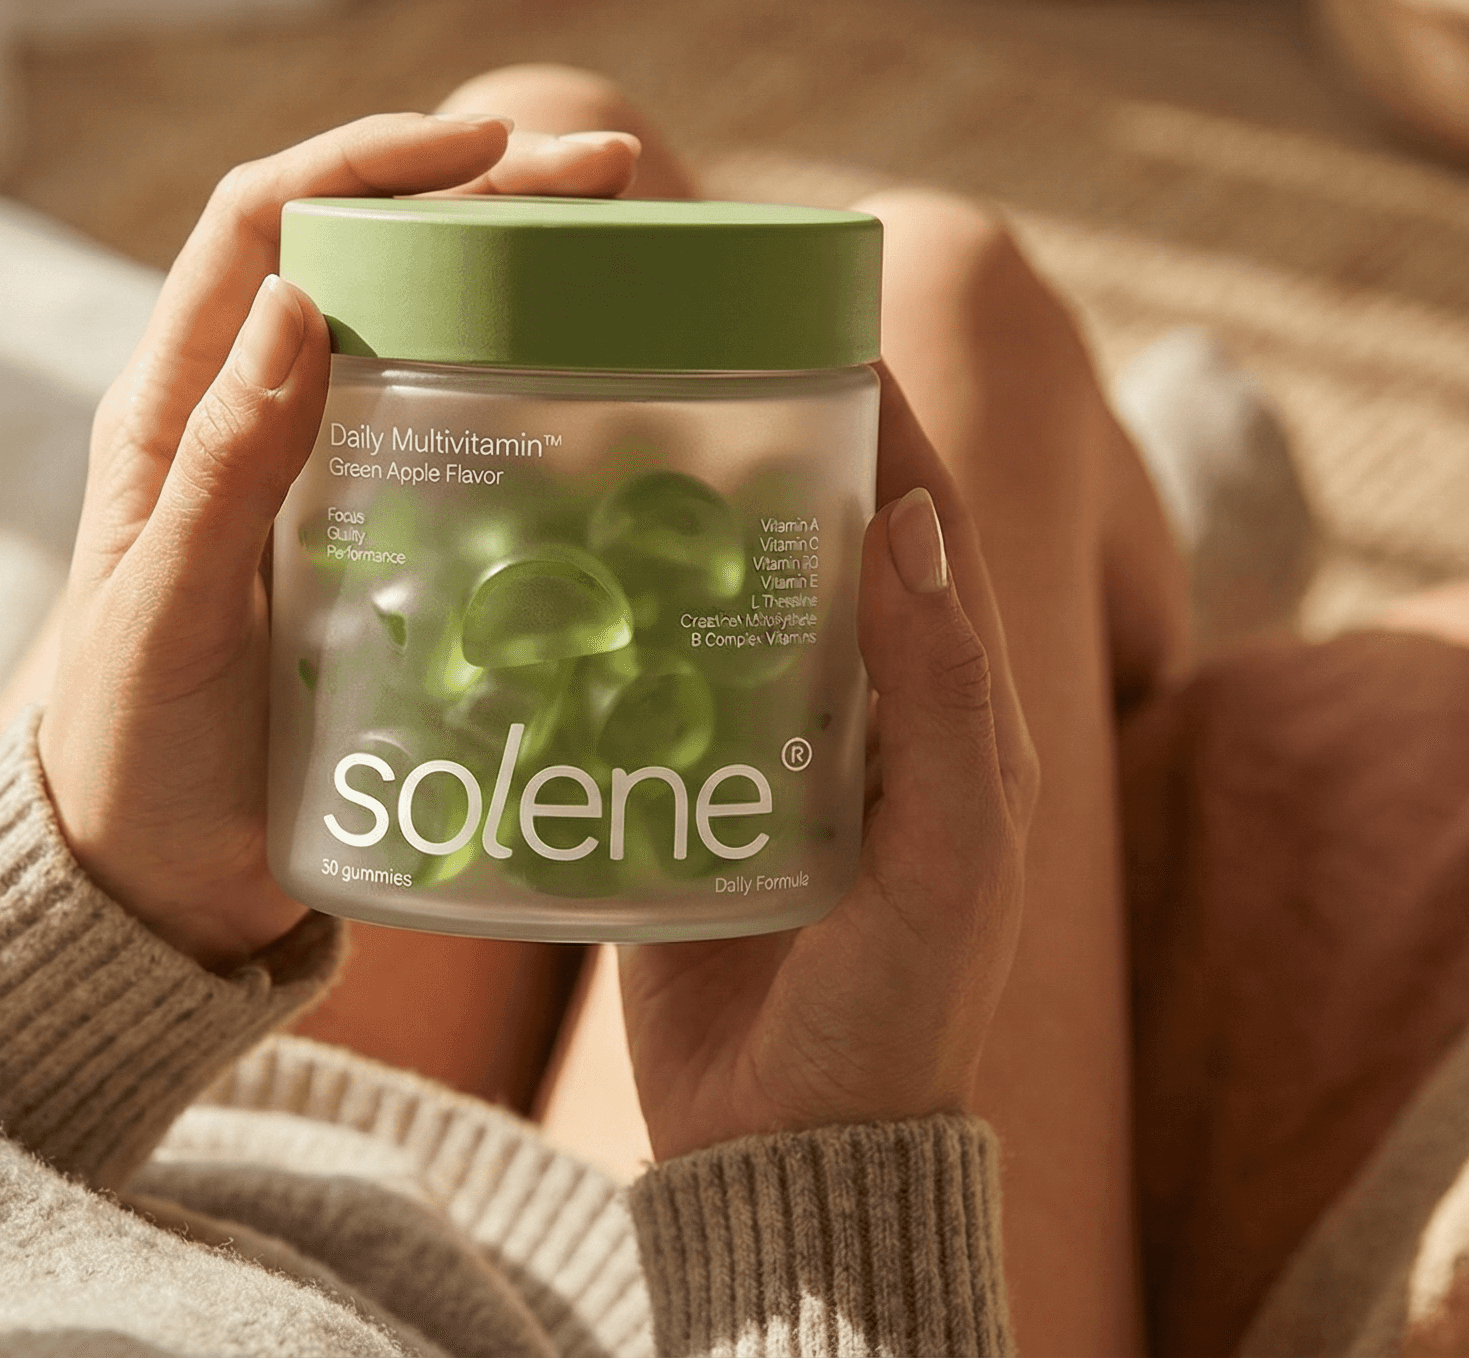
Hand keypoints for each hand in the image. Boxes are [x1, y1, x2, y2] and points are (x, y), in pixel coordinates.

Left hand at [37, 113, 643, 966]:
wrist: (163, 893)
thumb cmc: (140, 755)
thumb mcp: (173, 612)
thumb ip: (226, 469)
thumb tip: (291, 297)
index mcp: (174, 404)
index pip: (263, 221)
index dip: (370, 161)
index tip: (493, 145)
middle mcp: (249, 418)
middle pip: (363, 256)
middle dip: (481, 196)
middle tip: (613, 178)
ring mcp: (323, 482)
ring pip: (424, 338)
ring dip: (519, 284)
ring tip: (635, 265)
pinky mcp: (382, 551)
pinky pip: (464, 443)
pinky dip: (535, 402)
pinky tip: (616, 405)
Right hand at [622, 373, 1036, 1156]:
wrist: (787, 1157)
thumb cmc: (896, 1014)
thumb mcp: (948, 857)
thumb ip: (944, 696)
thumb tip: (913, 513)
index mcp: (946, 705)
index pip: (917, 515)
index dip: (876, 408)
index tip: (802, 311)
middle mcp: (855, 708)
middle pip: (801, 537)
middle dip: (743, 444)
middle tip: (654, 357)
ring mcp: (756, 749)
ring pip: (705, 599)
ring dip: (651, 523)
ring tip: (572, 437)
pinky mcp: (668, 798)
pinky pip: (631, 687)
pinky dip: (589, 627)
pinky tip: (519, 573)